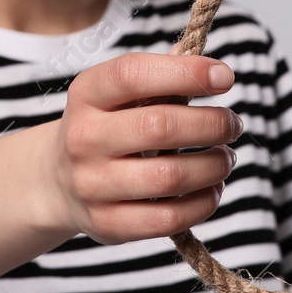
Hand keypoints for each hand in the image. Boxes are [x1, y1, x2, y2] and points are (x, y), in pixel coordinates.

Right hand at [44, 41, 242, 244]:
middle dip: (212, 124)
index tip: (226, 77)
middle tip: (232, 125)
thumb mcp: (118, 94)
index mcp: (87, 94)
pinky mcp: (108, 224)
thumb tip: (212, 68)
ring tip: (225, 159)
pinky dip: (203, 203)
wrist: (58, 182)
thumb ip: (161, 76)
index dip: (186, 72)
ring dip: (213, 166)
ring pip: (169, 177)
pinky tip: (212, 189)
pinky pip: (168, 218)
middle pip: (160, 127)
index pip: (134, 74)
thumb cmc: (106, 128)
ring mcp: (92, 185)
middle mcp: (84, 138)